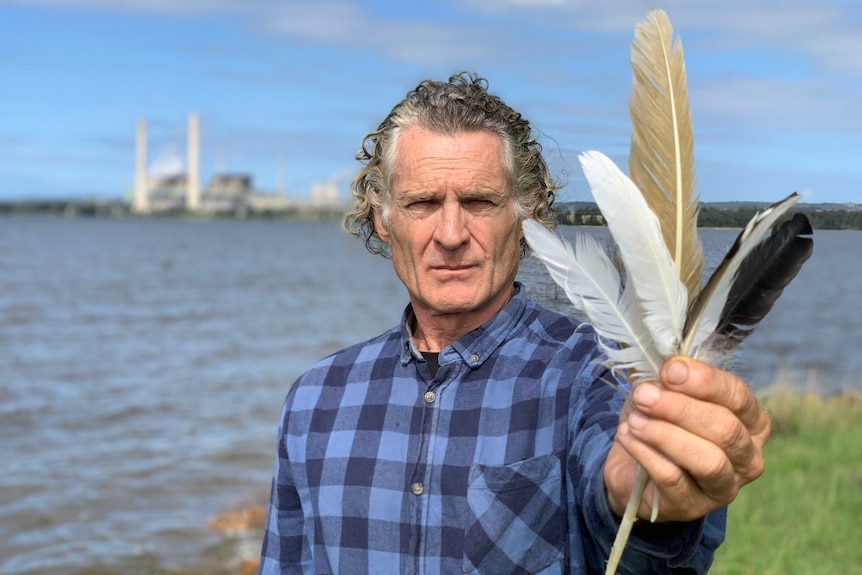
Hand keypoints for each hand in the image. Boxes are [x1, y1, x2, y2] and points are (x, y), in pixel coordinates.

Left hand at [603, 357, 770, 522]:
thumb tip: (672, 368)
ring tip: (635, 420)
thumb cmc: (660, 422)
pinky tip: (628, 436)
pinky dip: (646, 453)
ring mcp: (723, 488)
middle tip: (644, 395)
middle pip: (725, 429)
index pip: (739, 397)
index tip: (670, 369)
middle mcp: (748, 458)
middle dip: (680, 408)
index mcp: (751, 423)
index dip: (705, 381)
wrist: (631, 467)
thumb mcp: (666, 393)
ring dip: (666, 435)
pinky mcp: (691, 506)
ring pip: (708, 460)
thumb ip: (674, 380)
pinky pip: (673, 478)